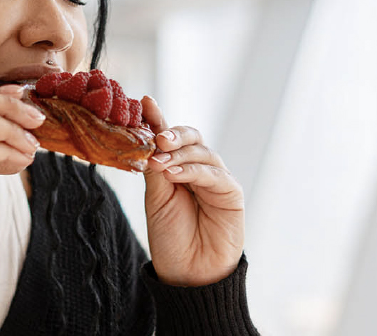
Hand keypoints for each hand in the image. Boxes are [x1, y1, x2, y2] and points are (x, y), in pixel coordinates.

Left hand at [140, 96, 244, 286]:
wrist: (188, 273)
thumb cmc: (171, 238)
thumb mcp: (156, 198)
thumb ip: (155, 167)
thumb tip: (148, 135)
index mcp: (179, 169)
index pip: (171, 138)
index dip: (159, 119)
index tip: (145, 103)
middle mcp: (200, 170)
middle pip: (192, 138)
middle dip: (173, 133)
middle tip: (156, 138)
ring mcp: (217, 180)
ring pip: (202, 152)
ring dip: (180, 153)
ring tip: (159, 161)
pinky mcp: (231, 193)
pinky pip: (213, 173)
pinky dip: (193, 169)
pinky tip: (174, 173)